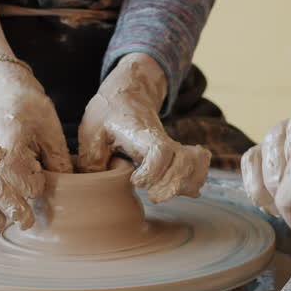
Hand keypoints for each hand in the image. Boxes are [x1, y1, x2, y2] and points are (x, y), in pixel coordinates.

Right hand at [0, 62, 70, 230]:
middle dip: (10, 207)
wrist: (3, 95)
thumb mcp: (51, 128)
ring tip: (0, 224)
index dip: (28, 185)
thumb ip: (58, 158)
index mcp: (9, 133)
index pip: (14, 167)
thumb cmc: (31, 112)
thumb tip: (68, 189)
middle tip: (26, 222)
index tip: (40, 189)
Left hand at [77, 54, 209, 202]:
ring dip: (184, 184)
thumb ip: (91, 159)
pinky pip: (200, 166)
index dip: (152, 171)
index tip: (135, 181)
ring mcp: (175, 145)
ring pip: (196, 164)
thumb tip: (97, 184)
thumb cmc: (108, 113)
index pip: (159, 151)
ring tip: (164, 193)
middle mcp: (163, 138)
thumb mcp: (90, 131)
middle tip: (151, 195)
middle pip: (184, 162)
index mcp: (141, 133)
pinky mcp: (180, 153)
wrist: (128, 94)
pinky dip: (195, 180)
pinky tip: (178, 188)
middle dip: (171, 185)